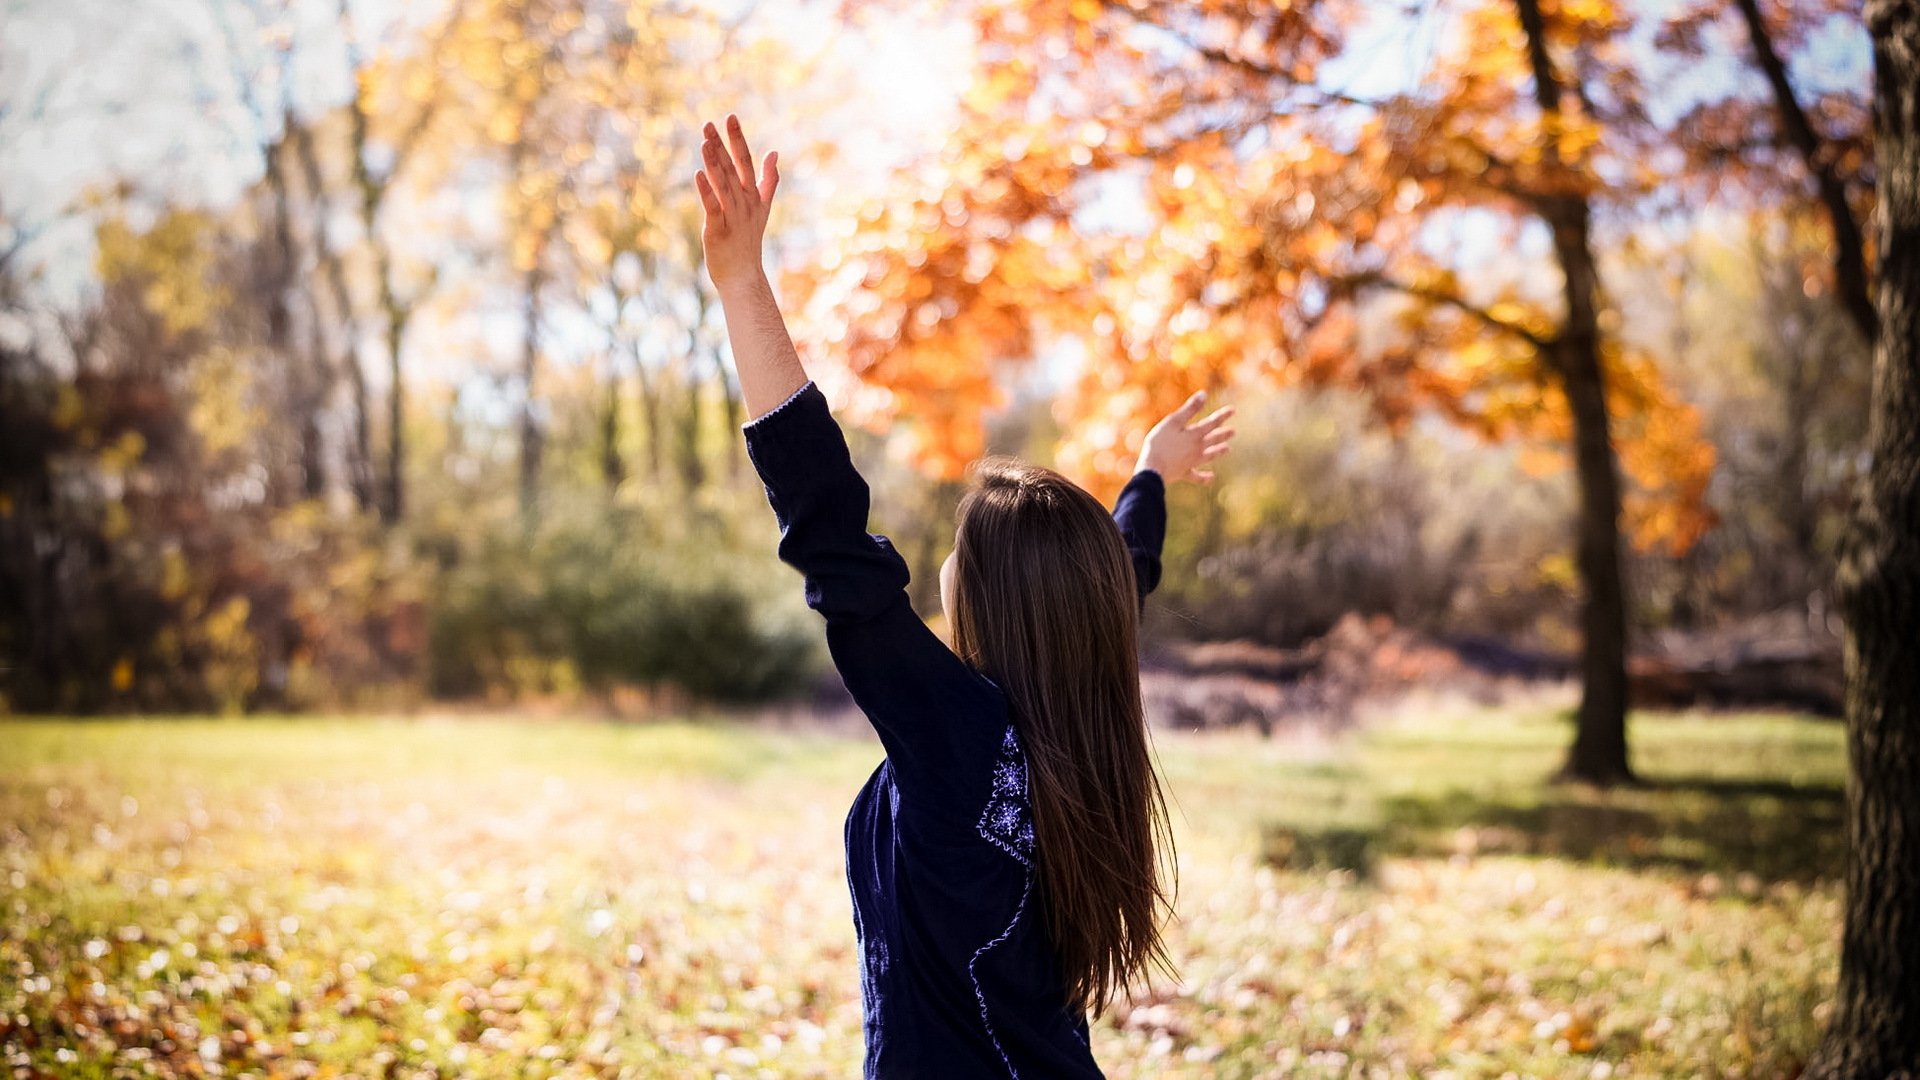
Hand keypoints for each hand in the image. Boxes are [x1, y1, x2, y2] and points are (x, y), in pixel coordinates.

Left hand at [696, 114, 779, 292]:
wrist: (744, 275)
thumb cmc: (748, 241)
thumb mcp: (763, 207)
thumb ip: (769, 180)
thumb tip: (774, 152)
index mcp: (753, 195)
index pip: (746, 161)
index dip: (738, 139)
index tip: (730, 116)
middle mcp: (745, 203)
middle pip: (733, 169)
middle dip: (722, 146)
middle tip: (709, 123)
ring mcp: (733, 216)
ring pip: (723, 185)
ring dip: (714, 163)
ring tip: (705, 142)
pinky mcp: (719, 230)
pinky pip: (713, 207)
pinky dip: (707, 191)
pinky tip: (698, 174)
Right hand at [1137, 391, 1234, 483]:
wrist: (1153, 468)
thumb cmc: (1160, 443)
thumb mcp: (1173, 422)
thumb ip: (1189, 409)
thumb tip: (1204, 394)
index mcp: (1194, 434)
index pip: (1212, 423)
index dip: (1222, 416)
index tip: (1233, 410)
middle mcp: (1197, 448)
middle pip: (1213, 440)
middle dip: (1223, 434)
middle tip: (1233, 432)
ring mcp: (1192, 462)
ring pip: (1209, 455)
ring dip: (1218, 451)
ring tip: (1228, 449)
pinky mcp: (1184, 473)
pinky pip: (1197, 476)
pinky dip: (1205, 477)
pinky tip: (1212, 477)